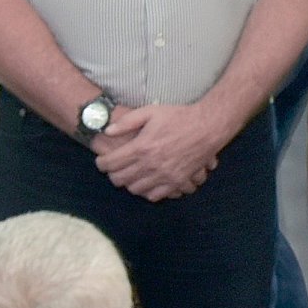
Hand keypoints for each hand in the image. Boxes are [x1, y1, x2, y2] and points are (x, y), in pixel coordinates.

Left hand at [93, 102, 229, 201]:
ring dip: (129, 184)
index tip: (100, 161)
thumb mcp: (151, 112)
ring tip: (130, 175)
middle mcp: (150, 165)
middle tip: (113, 169)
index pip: (111, 163)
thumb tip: (108, 131)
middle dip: (112, 175)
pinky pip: (155, 196)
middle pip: (120, 180)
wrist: (207, 127)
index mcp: (141, 147)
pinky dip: (147, 192)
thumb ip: (127, 122)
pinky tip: (147, 183)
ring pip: (135, 190)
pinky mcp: (176, 183)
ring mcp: (164, 176)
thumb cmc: (179, 117)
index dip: (101, 163)